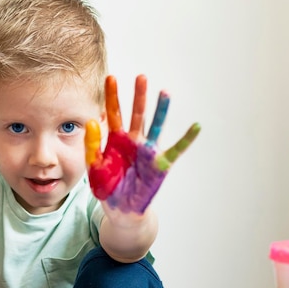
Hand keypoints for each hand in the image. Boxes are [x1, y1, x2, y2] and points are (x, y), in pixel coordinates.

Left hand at [86, 75, 199, 213]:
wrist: (121, 210)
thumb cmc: (107, 188)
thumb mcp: (94, 167)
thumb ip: (92, 145)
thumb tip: (92, 120)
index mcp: (115, 141)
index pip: (113, 114)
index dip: (112, 96)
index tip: (111, 78)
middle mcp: (133, 142)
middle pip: (136, 114)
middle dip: (138, 96)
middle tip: (140, 77)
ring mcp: (147, 151)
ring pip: (156, 125)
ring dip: (160, 109)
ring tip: (164, 92)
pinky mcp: (160, 164)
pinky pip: (176, 149)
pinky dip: (186, 139)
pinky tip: (196, 126)